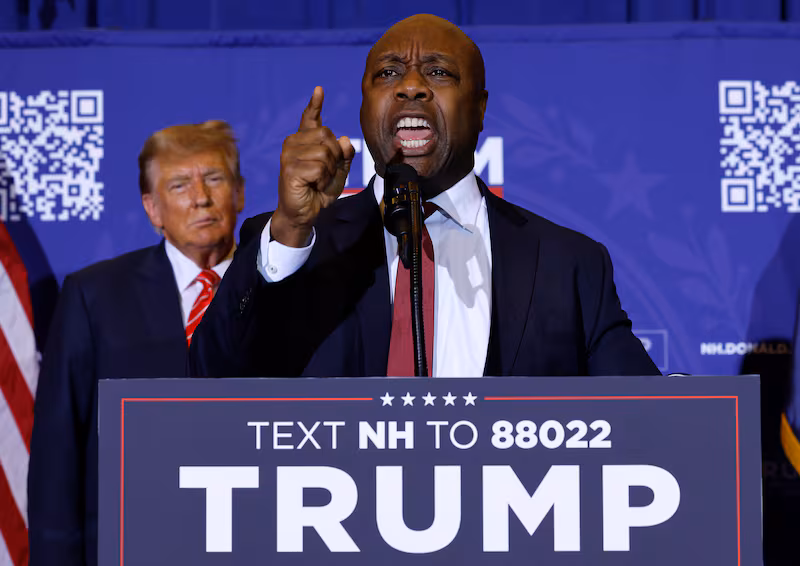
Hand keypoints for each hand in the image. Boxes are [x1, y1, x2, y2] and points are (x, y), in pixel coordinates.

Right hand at [271, 86, 354, 246]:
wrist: (303, 213)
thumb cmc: (318, 191)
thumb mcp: (338, 172)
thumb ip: (344, 155)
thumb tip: (345, 139)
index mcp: (304, 141)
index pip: (310, 119)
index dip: (315, 105)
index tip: (319, 90)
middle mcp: (293, 143)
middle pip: (328, 136)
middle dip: (335, 157)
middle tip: (325, 174)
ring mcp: (288, 154)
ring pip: (325, 152)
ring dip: (329, 171)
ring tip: (318, 181)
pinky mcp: (289, 168)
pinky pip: (320, 167)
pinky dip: (323, 179)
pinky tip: (313, 185)